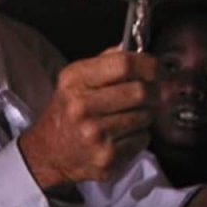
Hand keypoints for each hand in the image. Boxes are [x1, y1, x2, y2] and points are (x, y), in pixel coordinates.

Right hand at [19, 48, 156, 188]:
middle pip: (140, 91)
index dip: (149, 65)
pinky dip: (138, 136)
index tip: (157, 70)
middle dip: (152, 93)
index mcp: (75, 81)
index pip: (124, 64)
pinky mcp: (107, 156)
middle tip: (148, 95)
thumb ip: (105, 62)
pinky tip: (121, 136)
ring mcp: (95, 134)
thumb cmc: (67, 114)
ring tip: (126, 118)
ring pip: (145, 116)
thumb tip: (136, 50)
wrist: (49, 154)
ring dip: (144, 116)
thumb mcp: (74, 81)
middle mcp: (82, 107)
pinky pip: (142, 139)